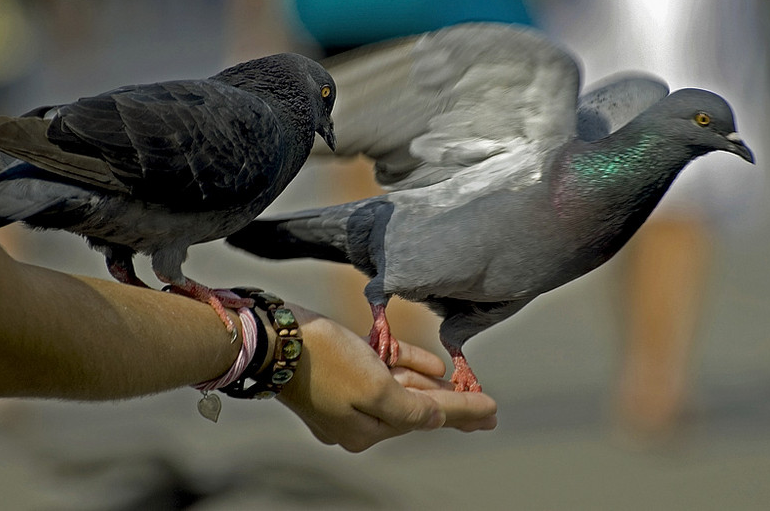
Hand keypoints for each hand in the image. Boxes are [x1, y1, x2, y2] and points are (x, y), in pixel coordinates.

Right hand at [277, 305, 497, 451]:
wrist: (275, 337)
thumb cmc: (327, 360)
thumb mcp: (376, 388)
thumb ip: (410, 407)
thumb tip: (434, 419)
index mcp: (365, 432)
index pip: (427, 419)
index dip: (464, 412)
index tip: (493, 411)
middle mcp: (356, 421)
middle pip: (414, 408)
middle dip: (452, 404)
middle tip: (488, 410)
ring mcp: (345, 398)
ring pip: (398, 388)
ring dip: (428, 382)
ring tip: (461, 381)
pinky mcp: (338, 374)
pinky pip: (380, 372)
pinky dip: (405, 365)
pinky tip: (431, 365)